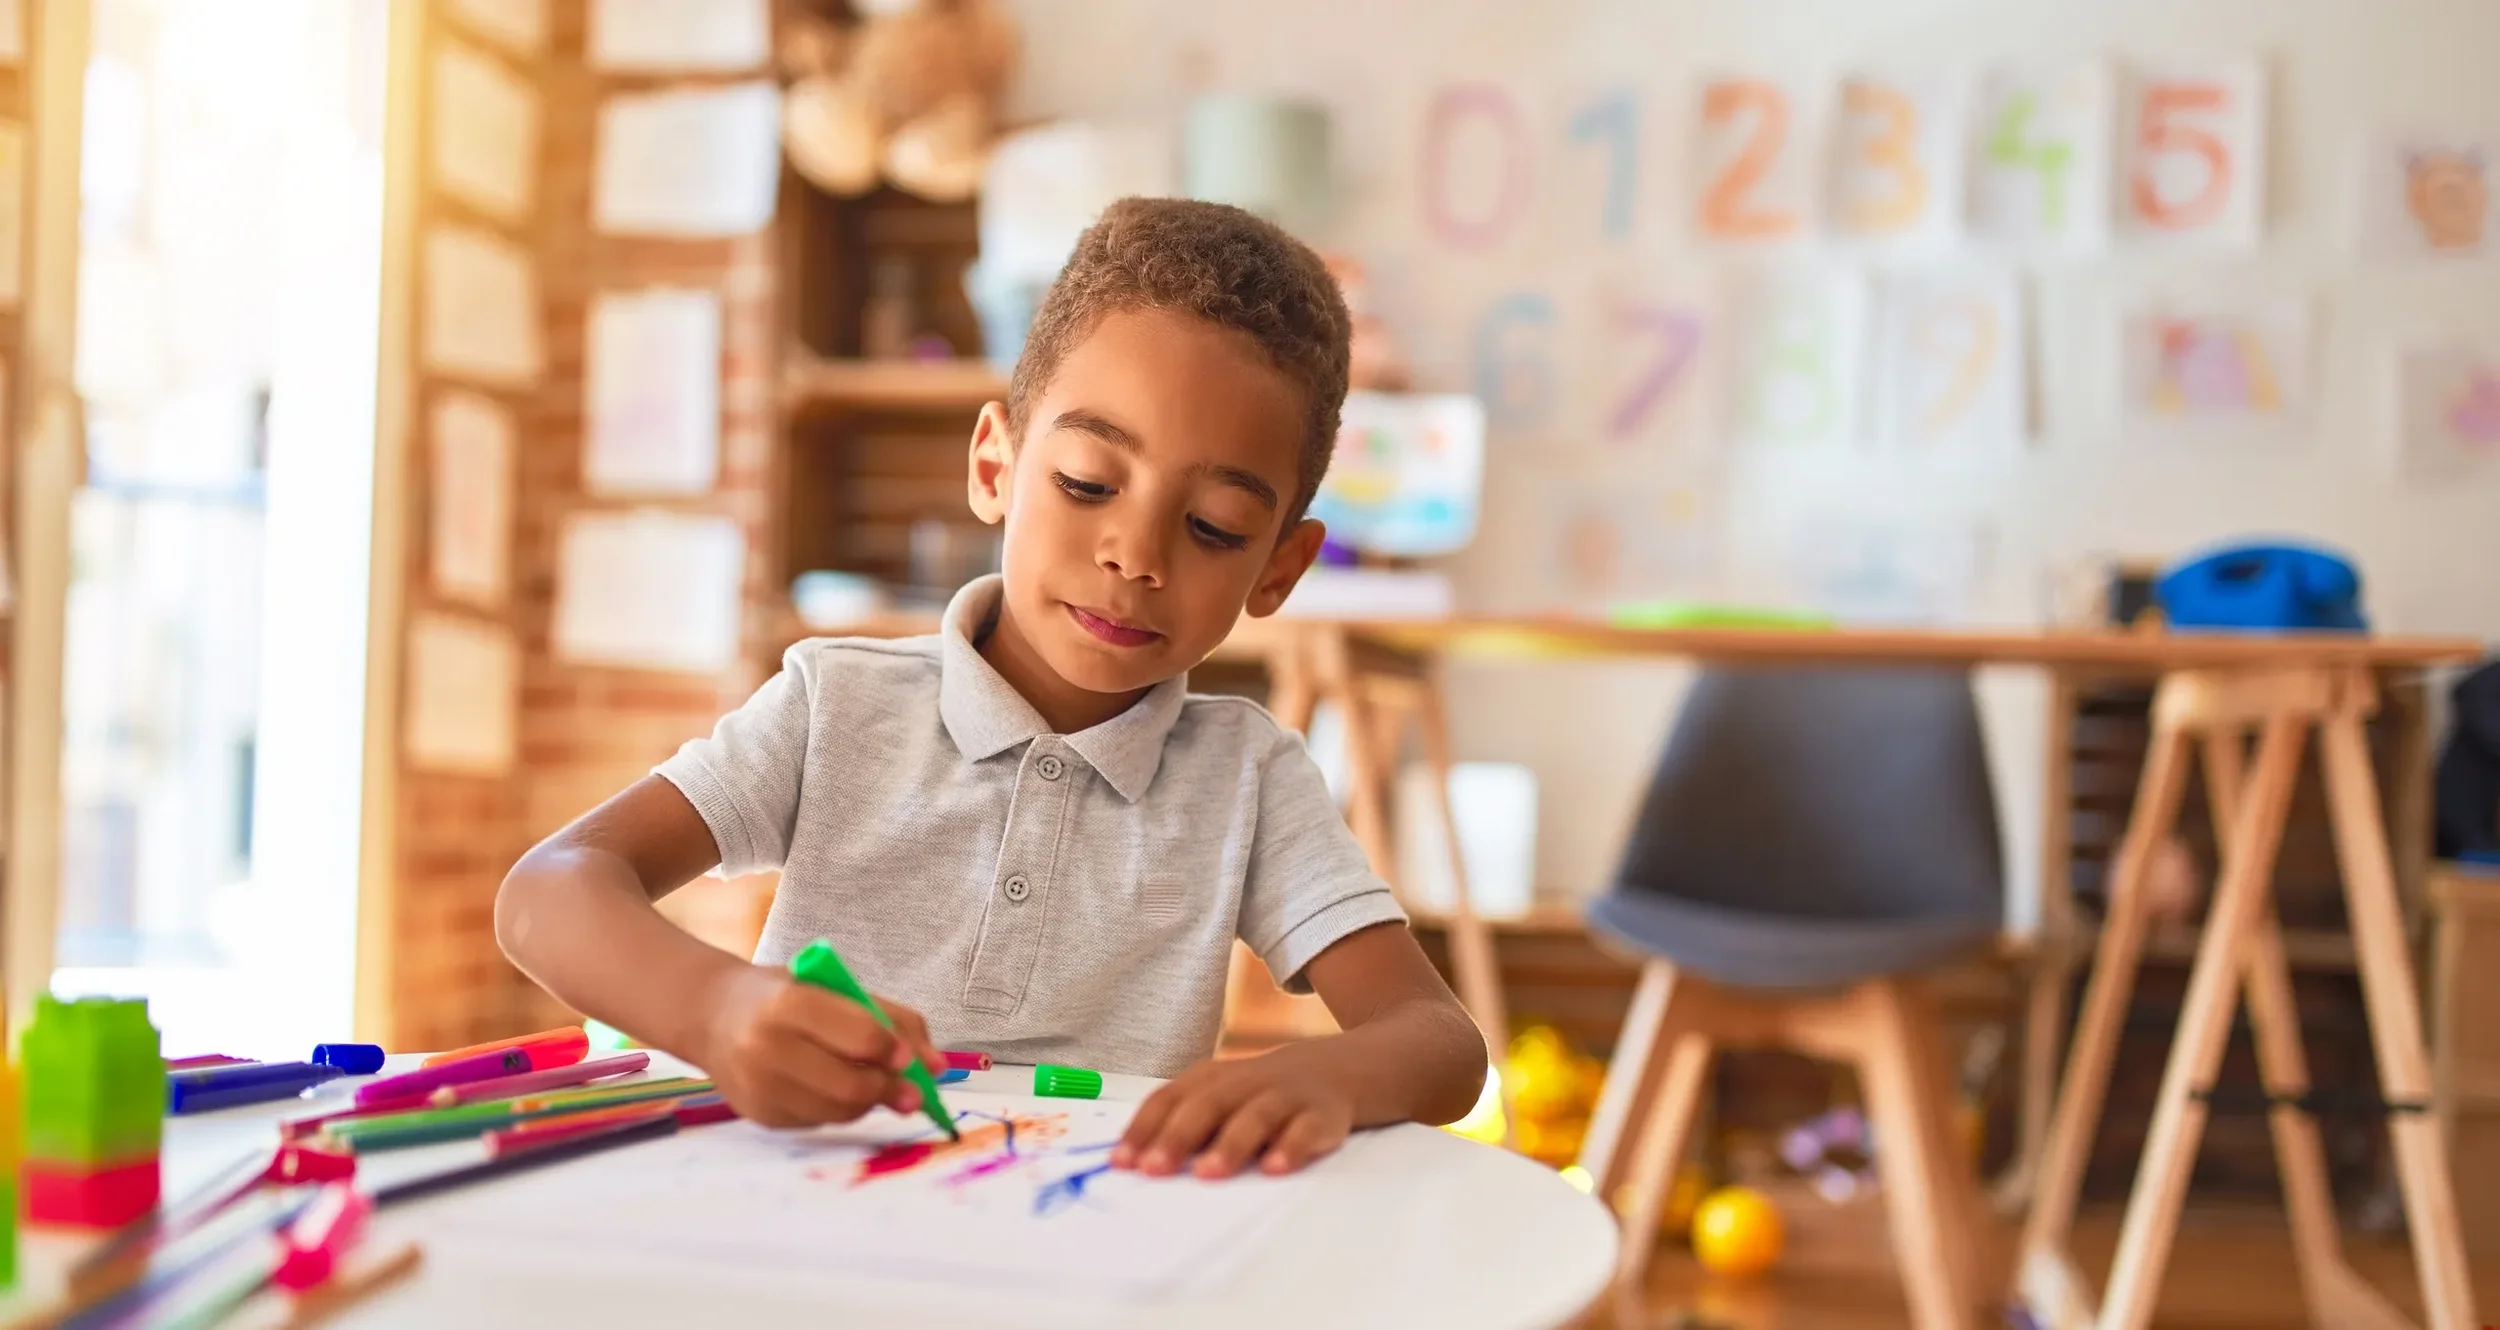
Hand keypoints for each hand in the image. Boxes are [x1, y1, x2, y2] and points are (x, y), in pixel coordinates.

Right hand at [696, 964, 942, 1128]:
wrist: (713, 1015)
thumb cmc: (785, 995)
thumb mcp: (835, 987)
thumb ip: (891, 1019)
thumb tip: (938, 1067)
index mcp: (788, 1004)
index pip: (858, 1035)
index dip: (892, 1050)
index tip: (910, 1058)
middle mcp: (766, 1048)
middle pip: (849, 1084)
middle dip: (890, 1090)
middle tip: (912, 1092)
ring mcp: (758, 1087)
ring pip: (838, 1111)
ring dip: (868, 1102)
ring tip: (873, 1084)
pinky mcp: (760, 1115)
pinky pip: (818, 1122)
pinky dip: (839, 1109)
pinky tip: (832, 1088)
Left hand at [1112, 1049, 1355, 1178]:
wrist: (1330, 1071)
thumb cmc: (1256, 1096)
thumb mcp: (1217, 1098)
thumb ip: (1180, 1125)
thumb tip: (1133, 1165)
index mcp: (1209, 1079)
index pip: (1169, 1099)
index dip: (1144, 1129)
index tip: (1122, 1162)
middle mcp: (1244, 1083)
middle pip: (1207, 1105)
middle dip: (1178, 1137)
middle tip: (1155, 1169)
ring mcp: (1283, 1097)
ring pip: (1255, 1116)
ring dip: (1230, 1144)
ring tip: (1208, 1173)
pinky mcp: (1320, 1115)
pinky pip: (1305, 1130)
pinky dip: (1290, 1148)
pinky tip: (1274, 1168)